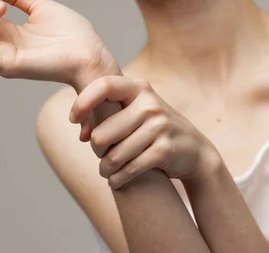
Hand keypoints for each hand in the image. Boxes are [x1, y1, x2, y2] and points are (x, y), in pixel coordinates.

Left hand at [69, 75, 216, 188]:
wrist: (194, 150)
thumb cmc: (155, 129)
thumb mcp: (139, 109)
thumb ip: (113, 108)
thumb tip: (79, 122)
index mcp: (139, 88)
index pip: (103, 86)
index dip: (83, 102)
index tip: (73, 119)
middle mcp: (149, 104)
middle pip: (101, 134)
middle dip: (96, 150)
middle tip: (100, 155)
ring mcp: (159, 126)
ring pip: (114, 156)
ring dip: (105, 169)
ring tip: (105, 171)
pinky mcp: (164, 149)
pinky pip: (129, 168)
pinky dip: (118, 179)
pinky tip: (115, 181)